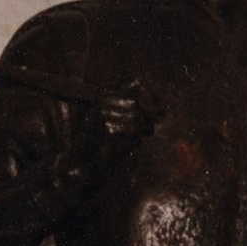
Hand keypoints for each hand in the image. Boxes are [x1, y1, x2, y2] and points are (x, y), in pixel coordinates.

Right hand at [53, 79, 163, 196]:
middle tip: (149, 130)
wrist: (83, 163)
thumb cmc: (106, 144)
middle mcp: (102, 98)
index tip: (162, 110)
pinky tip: (124, 146)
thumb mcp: (122, 121)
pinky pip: (132, 129)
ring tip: (132, 139)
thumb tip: (163, 108)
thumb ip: (137, 111)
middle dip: (149, 115)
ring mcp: (102, 110)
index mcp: (105, 93)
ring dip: (141, 129)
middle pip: (137, 100)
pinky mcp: (106, 125)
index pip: (135, 82)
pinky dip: (134, 139)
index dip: (152, 95)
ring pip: (136, 114)